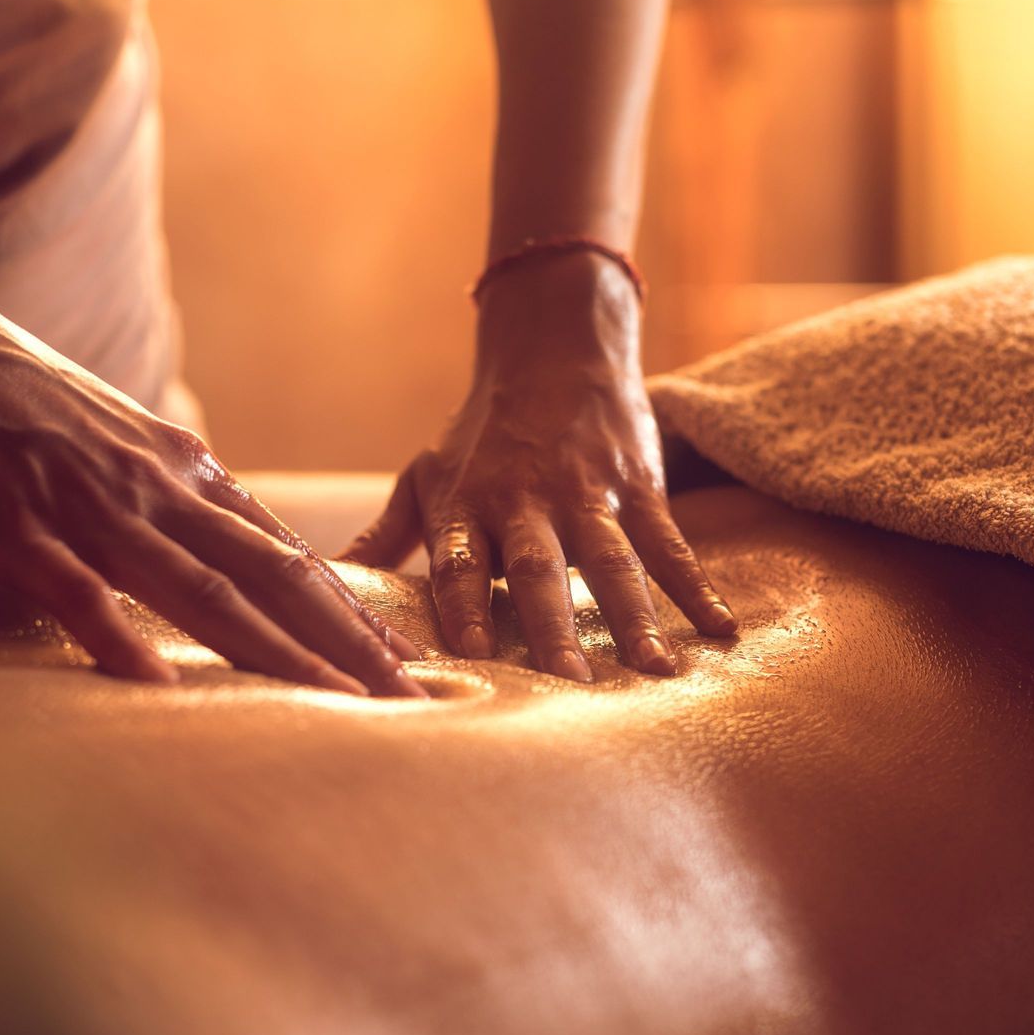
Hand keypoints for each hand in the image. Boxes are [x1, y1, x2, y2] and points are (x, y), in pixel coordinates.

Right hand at [0, 248, 423, 695]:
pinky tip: (157, 687)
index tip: (406, 660)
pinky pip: (78, 592)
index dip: (352, 612)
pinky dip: (120, 639)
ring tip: (336, 703)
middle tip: (410, 697)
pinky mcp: (18, 528)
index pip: (289, 556)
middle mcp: (160, 491)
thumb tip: (225, 553)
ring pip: (202, 592)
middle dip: (347, 643)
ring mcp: (92, 510)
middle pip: (274, 578)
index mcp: (186, 475)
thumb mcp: (121, 447)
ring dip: (276, 652)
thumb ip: (174, 502)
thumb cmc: (19, 403)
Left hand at [344, 251, 734, 679]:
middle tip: (568, 686)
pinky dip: (695, 587)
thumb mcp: (423, 476)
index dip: (462, 607)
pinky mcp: (636, 484)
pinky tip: (718, 631)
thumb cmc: (479, 431)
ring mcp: (586, 493)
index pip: (460, 563)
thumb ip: (381, 538)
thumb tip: (315, 584)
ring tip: (653, 672)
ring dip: (633, 615)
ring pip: (611, 560)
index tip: (468, 657)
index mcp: (466, 506)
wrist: (554, 348)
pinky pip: (670, 543)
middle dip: (551, 626)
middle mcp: (525, 501)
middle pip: (538, 569)